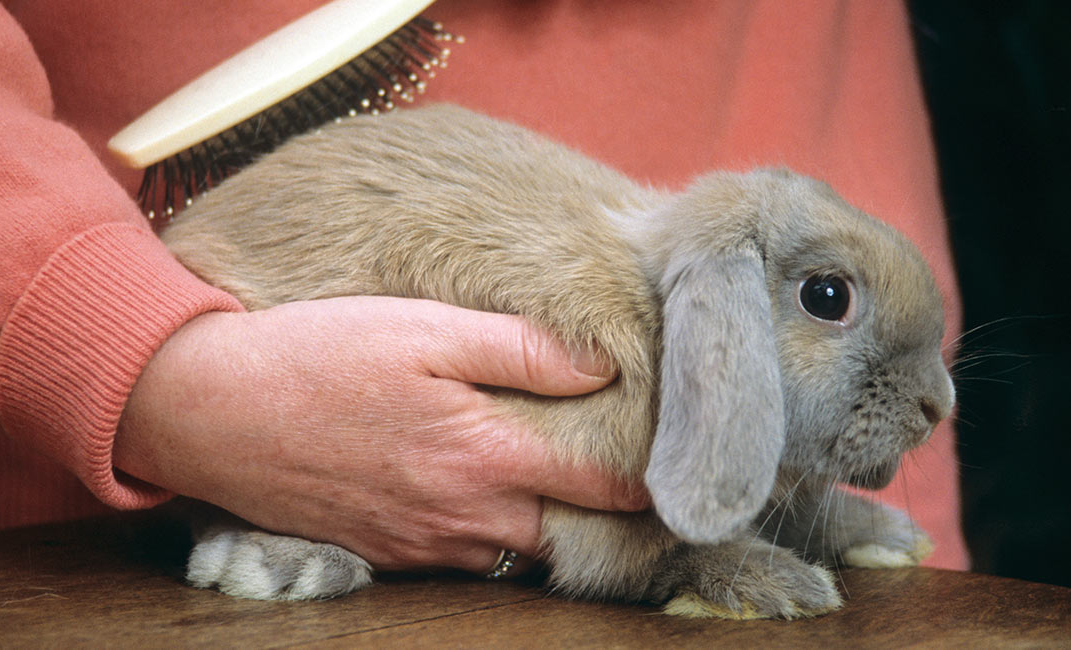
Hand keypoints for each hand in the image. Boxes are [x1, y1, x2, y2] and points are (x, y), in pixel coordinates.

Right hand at [115, 296, 648, 572]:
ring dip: (548, 531)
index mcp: (485, 456)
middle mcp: (462, 515)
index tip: (680, 477)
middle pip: (564, 537)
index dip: (646, 484)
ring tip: (570, 500)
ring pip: (513, 552)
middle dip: (604, 522)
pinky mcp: (383, 552)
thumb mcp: (424, 329)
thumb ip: (521, 349)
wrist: (211, 409)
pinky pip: (461, 560)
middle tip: (634, 493)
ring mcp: (421, 543)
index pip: (597, 486)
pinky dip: (491, 540)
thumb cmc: (320, 356)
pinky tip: (488, 504)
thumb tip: (602, 367)